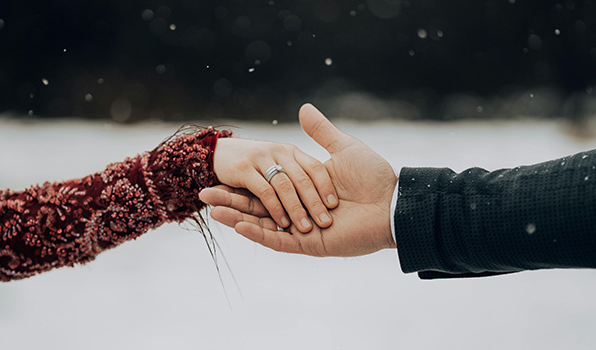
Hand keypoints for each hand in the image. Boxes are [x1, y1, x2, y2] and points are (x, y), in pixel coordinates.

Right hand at [201, 104, 397, 256]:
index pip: (266, 187)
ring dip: (235, 217)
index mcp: (304, 191)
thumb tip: (303, 108)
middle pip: (257, 206)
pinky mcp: (310, 244)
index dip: (243, 183)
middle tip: (202, 195)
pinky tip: (236, 224)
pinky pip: (278, 240)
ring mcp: (304, 229)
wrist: (393, 203)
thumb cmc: (372, 176)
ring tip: (209, 209)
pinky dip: (257, 233)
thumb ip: (320, 133)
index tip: (220, 175)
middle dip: (230, 201)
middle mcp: (301, 211)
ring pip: (262, 223)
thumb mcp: (342, 148)